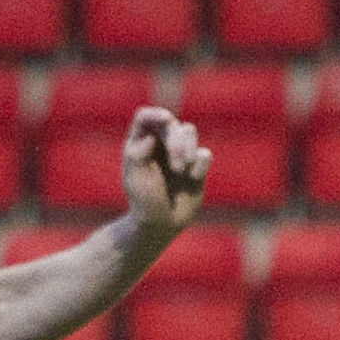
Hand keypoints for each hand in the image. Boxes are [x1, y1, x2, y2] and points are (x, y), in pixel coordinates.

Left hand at [121, 107, 210, 235]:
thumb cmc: (144, 201)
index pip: (145, 117)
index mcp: (139, 142)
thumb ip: (137, 153)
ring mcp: (179, 152)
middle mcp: (159, 143)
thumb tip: (150, 137)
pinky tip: (192, 178)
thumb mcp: (135, 178)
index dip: (155, 114)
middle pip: (171, 124)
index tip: (165, 119)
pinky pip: (204, 154)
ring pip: (189, 131)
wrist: (161, 224)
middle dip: (176, 142)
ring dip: (188, 149)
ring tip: (181, 171)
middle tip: (177, 167)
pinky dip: (200, 165)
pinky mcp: (196, 165)